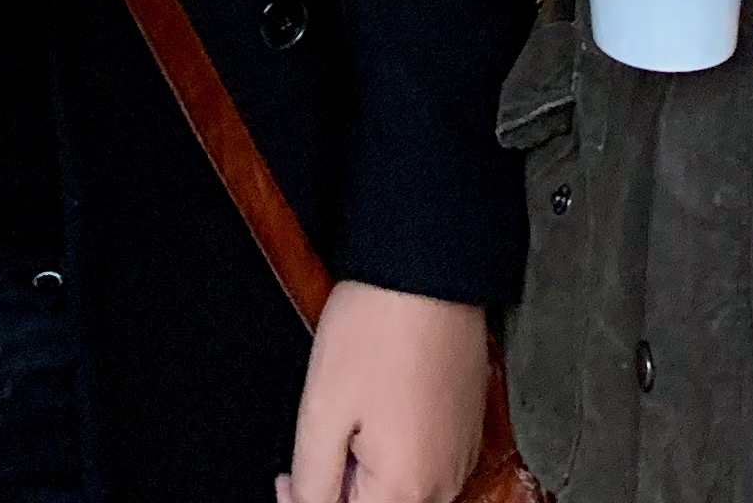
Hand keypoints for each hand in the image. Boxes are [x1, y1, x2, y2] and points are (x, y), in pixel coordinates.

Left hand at [280, 282, 486, 502]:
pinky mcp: (465, 432)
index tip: (287, 477)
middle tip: (321, 434)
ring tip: (354, 411)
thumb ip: (312, 480)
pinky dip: (396, 450)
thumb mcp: (321, 412)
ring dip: (368, 468)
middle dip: (340, 485)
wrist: (428, 273)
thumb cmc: (378, 328)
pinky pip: (425, 463)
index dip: (305, 501)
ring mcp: (459, 458)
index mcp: (406, 488)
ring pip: (400, 489)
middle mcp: (443, 483)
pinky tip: (381, 405)